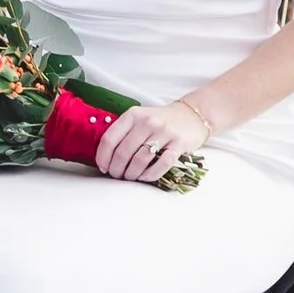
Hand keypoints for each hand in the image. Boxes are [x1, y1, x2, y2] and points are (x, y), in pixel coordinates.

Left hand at [94, 95, 212, 183]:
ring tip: (130, 177)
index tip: (103, 167)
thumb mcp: (139, 118)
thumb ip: (123, 132)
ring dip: (131, 174)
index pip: (110, 139)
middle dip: (116, 169)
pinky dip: (150, 174)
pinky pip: (162, 164)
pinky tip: (145, 177)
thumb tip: (105, 157)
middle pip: (123, 152)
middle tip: (116, 175)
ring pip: (140, 160)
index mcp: (133, 115)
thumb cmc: (159, 121)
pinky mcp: (179, 144)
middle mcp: (147, 122)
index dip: (103, 157)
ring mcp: (164, 132)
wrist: (191, 115)